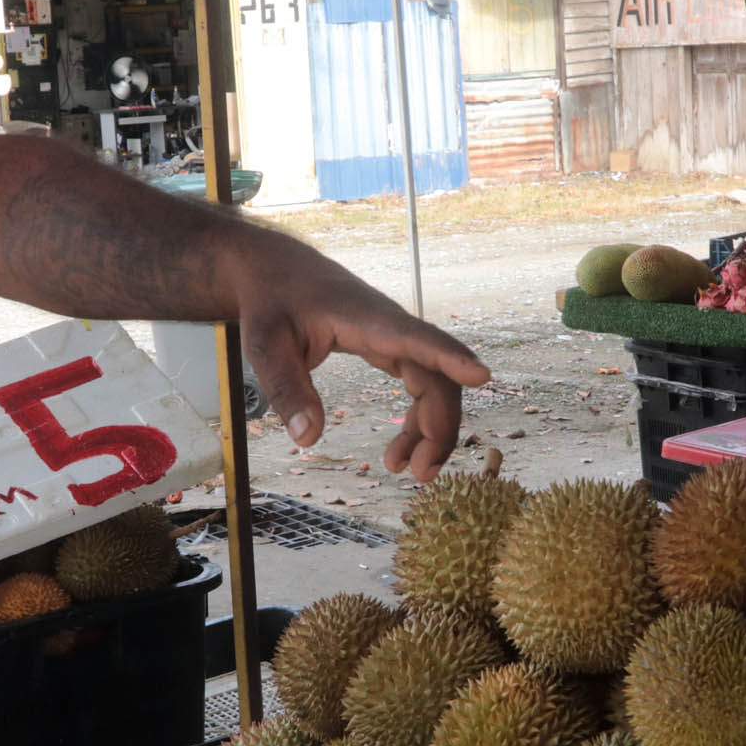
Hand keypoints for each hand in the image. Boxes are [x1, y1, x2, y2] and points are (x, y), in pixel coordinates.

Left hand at [238, 273, 489, 481]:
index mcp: (364, 318)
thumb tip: (308, 439)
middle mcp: (390, 326)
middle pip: (435, 374)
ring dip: (431, 429)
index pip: (416, 337)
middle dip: (438, 424)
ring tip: (409, 470)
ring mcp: (395, 337)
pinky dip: (417, 420)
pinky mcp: (391, 348)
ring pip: (433, 384)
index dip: (450, 356)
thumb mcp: (264, 347)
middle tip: (420, 473)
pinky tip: (403, 450)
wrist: (276, 272)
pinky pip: (420, 384)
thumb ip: (286, 390)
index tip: (481, 375)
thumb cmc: (271, 303)